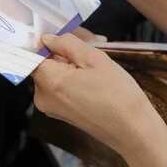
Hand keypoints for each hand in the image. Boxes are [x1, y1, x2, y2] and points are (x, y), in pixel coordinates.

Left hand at [33, 33, 161, 157]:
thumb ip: (66, 44)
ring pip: (54, 74)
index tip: (68, 36)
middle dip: (65, 51)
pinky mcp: (61, 114)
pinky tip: (95, 75)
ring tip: (97, 60)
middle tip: (92, 42)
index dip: (50, 41)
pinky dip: (74, 78)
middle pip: (45, 63)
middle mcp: (42, 96)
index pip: (34, 52)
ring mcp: (51, 108)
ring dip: (72, 63)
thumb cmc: (117, 94)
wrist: (132, 130)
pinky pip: (61, 87)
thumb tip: (46, 39)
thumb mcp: (94, 59)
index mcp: (48, 81)